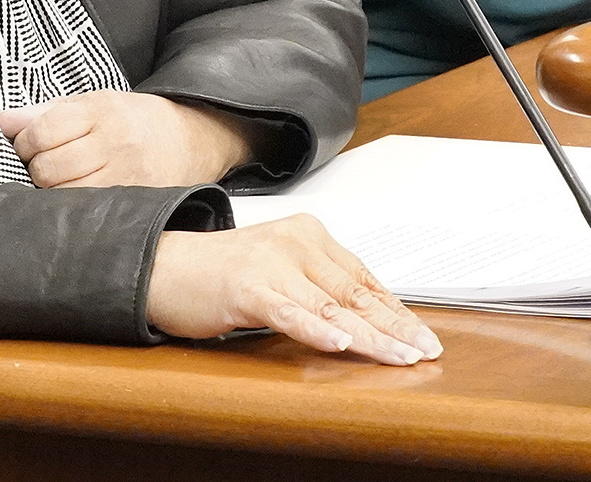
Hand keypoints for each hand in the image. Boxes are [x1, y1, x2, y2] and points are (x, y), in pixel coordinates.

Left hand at [0, 91, 255, 187]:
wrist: (190, 141)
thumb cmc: (133, 121)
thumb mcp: (93, 103)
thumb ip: (46, 112)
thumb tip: (4, 121)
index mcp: (101, 111)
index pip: (43, 131)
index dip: (24, 142)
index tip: (28, 145)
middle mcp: (114, 144)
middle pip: (49, 168)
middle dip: (37, 169)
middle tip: (45, 165)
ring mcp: (126, 178)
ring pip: (64, 195)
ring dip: (53, 192)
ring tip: (62, 182)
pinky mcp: (134, 204)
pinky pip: (87, 213)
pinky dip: (74, 209)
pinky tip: (77, 199)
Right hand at [146, 216, 441, 365]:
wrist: (164, 266)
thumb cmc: (223, 273)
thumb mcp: (280, 271)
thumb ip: (318, 288)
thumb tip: (368, 322)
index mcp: (309, 235)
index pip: (364, 277)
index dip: (396, 309)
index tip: (423, 335)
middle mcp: (295, 243)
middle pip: (356, 292)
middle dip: (396, 325)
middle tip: (426, 350)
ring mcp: (271, 264)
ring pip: (332, 306)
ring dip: (371, 335)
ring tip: (400, 355)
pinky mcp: (246, 288)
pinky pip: (288, 312)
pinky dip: (316, 329)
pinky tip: (341, 343)